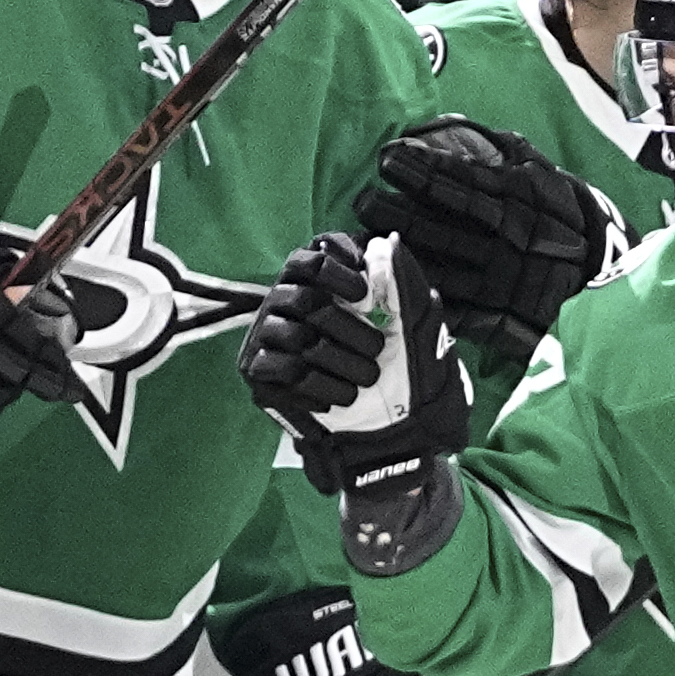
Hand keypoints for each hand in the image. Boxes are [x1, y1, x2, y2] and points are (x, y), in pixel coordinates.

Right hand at [240, 232, 472, 494]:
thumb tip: (388, 243)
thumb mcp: (415, 327)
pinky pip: (281, 370)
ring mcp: (268, 337)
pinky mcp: (259, 373)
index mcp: (320, 286)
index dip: (336, 270)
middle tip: (376, 350)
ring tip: (366, 380)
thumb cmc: (402, 373)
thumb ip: (403, 284)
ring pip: (294, 334)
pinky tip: (340, 399)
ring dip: (338, 361)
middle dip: (348, 327)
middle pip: (305, 298)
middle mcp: (287, 304)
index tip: (363, 292)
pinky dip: (318, 386)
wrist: (390, 433)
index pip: (311, 257)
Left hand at [356, 117, 624, 362]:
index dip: (423, 171)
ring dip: (401, 251)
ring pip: (441, 264)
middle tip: (362, 199)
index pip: (460, 182)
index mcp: (514, 199)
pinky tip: (392, 278)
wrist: (595, 266)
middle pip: (441, 226)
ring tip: (365, 235)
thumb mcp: (539, 171)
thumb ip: (499, 149)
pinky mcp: (496, 312)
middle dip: (399, 212)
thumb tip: (450, 124)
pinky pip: (453, 305)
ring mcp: (499, 279)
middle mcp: (504, 239)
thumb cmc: (557, 208)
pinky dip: (424, 293)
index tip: (388, 157)